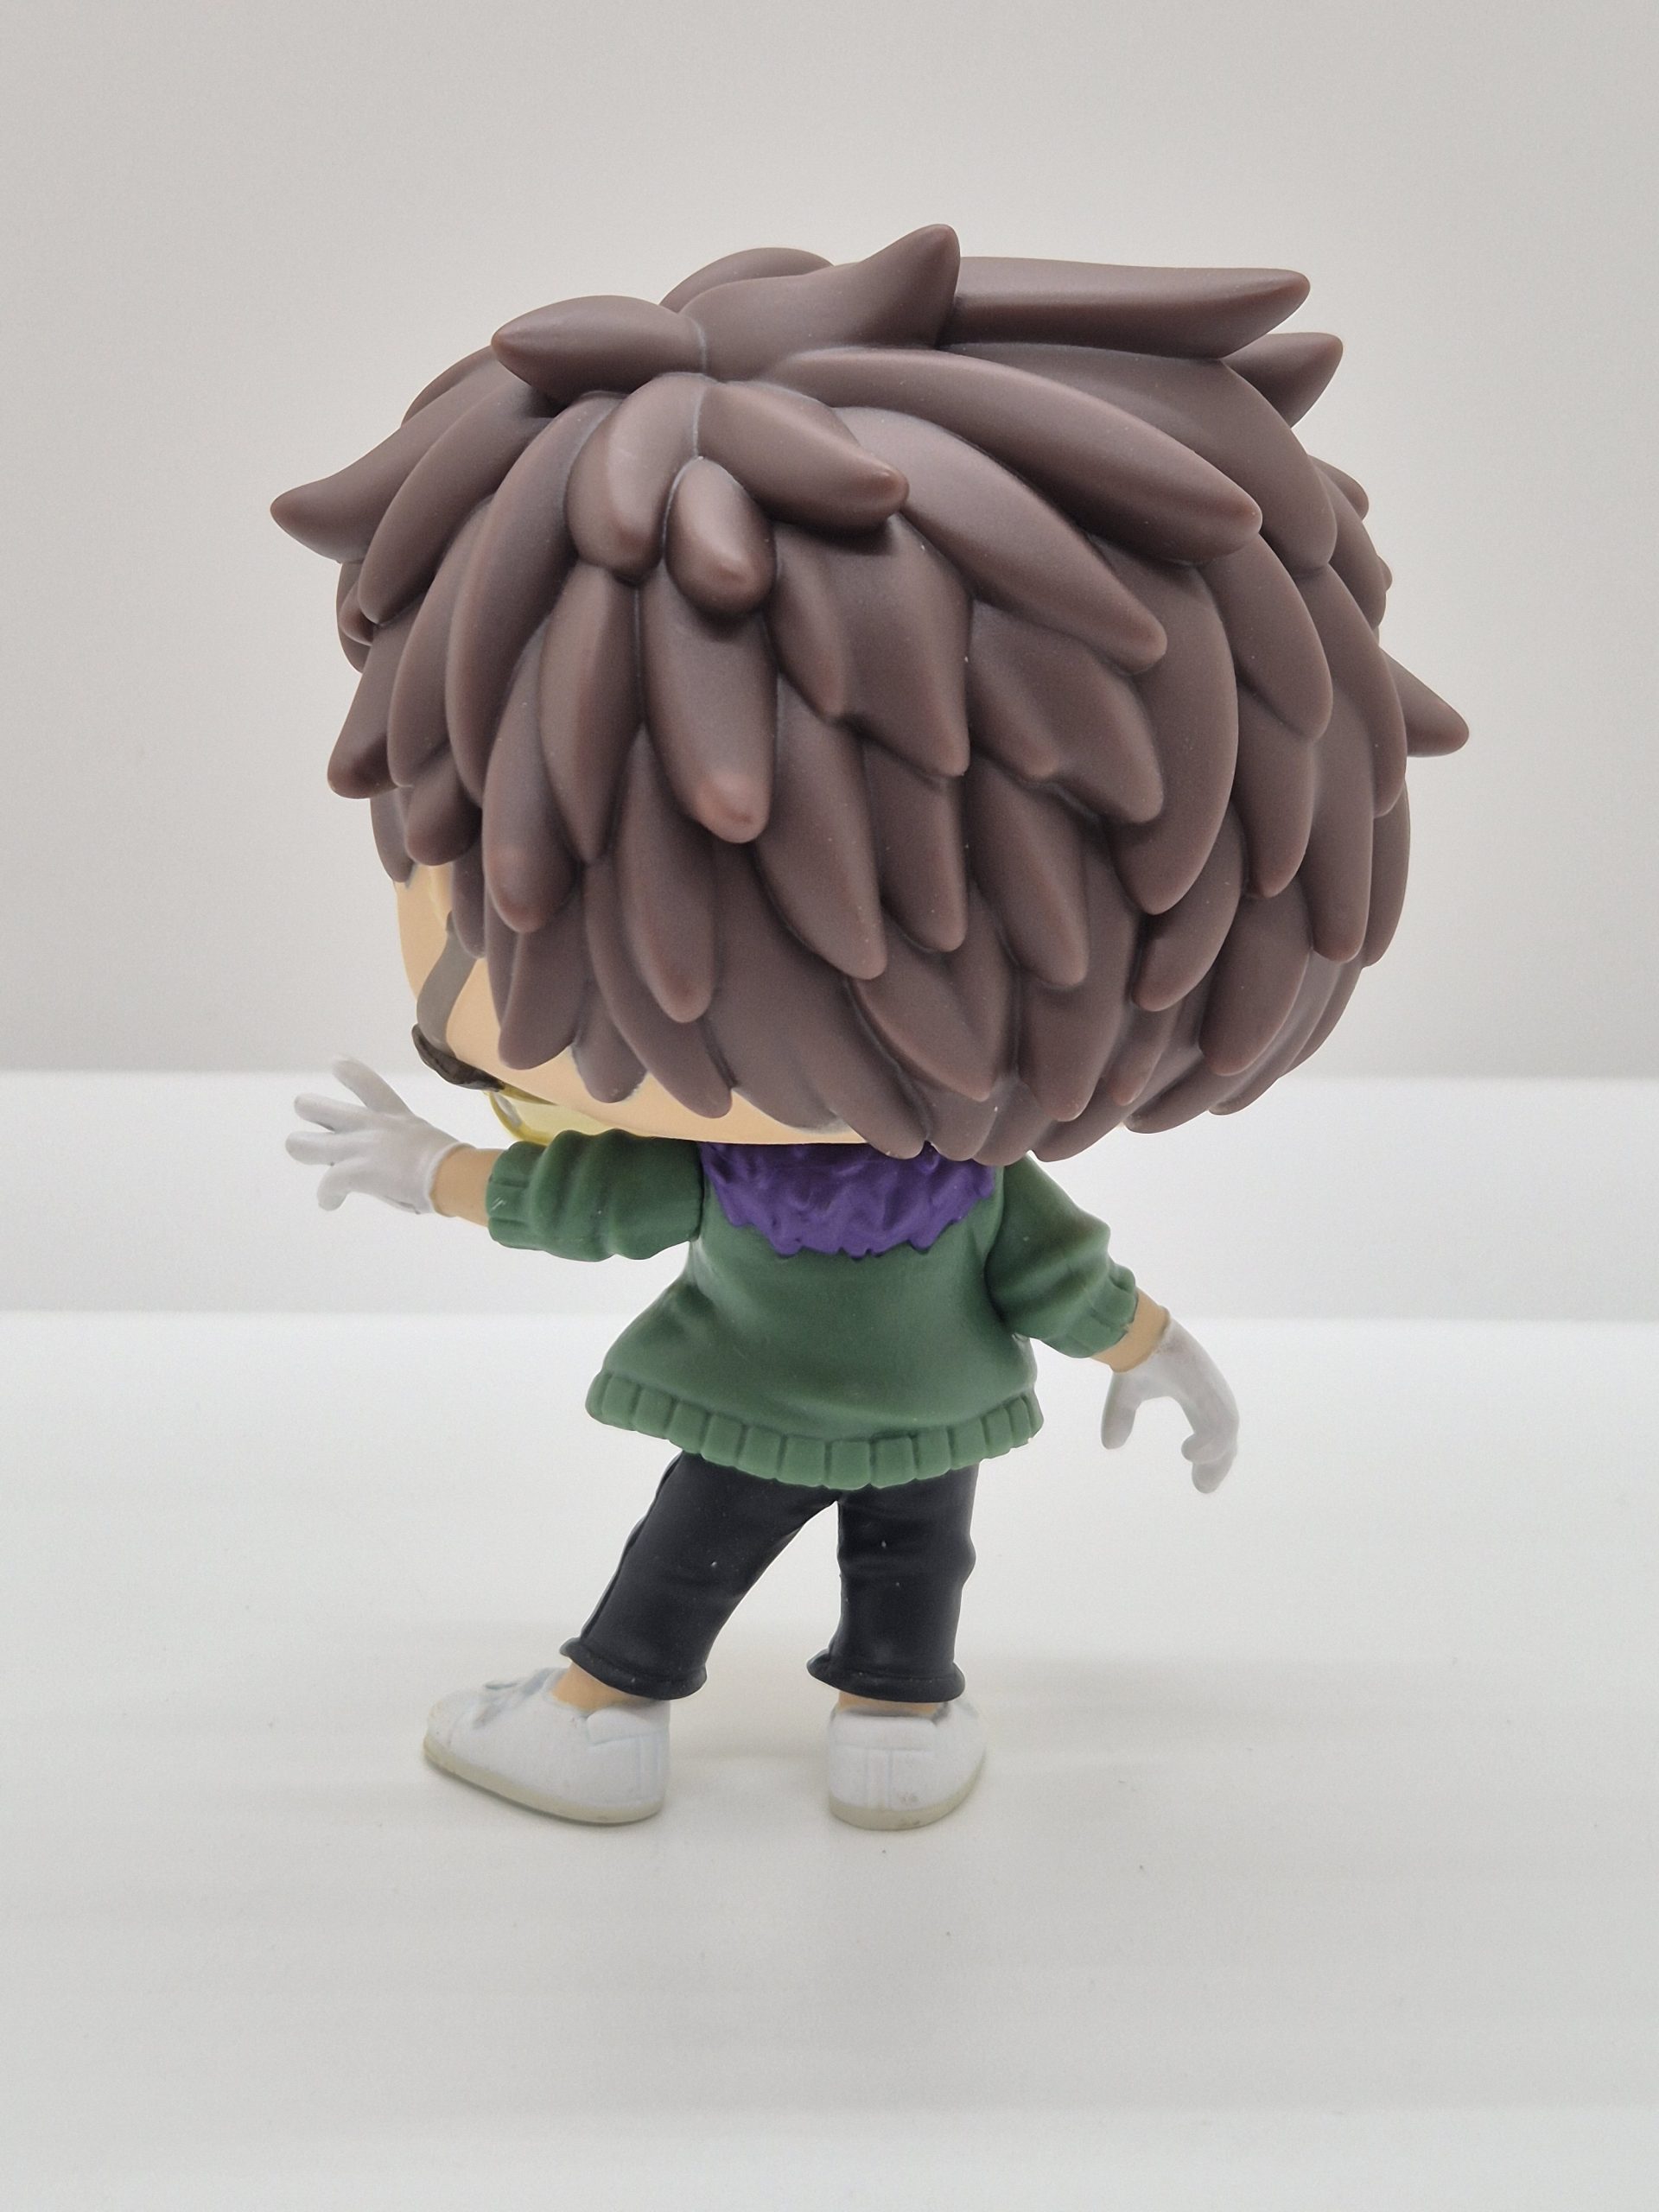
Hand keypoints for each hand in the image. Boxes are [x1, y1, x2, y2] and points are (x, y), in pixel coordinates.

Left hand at [286, 1059, 462, 1213]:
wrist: (454, 1175)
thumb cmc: (456, 1167)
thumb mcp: (432, 1147)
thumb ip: (412, 1150)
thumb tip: (409, 1170)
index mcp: (397, 1117)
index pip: (368, 1084)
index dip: (349, 1072)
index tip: (335, 1062)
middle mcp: (372, 1126)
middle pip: (319, 1108)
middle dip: (311, 1110)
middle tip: (312, 1120)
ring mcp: (359, 1147)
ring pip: (304, 1144)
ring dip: (302, 1148)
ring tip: (304, 1152)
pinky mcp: (355, 1171)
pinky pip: (327, 1185)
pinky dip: (327, 1197)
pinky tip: (330, 1203)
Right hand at [1100, 1317, 1238, 1491]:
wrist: (1137, 1331)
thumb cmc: (1136, 1355)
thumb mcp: (1127, 1395)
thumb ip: (1121, 1417)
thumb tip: (1111, 1444)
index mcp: (1196, 1395)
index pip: (1212, 1430)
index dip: (1209, 1456)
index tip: (1200, 1482)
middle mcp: (1209, 1393)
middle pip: (1226, 1434)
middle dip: (1219, 1462)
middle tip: (1203, 1487)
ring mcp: (1211, 1389)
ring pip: (1227, 1430)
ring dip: (1217, 1457)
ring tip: (1201, 1480)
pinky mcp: (1209, 1388)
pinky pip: (1222, 1423)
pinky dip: (1212, 1443)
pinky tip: (1191, 1455)